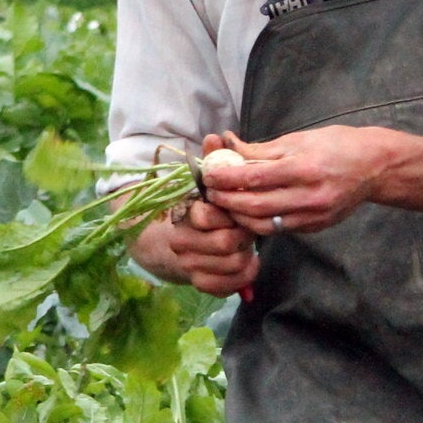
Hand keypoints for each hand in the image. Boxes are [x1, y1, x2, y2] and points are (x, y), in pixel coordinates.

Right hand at [127, 133, 258, 296]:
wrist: (176, 243)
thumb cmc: (202, 210)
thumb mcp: (207, 185)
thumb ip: (213, 161)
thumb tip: (216, 136)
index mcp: (184, 214)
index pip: (206, 215)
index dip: (226, 214)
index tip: (233, 211)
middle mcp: (181, 241)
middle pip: (224, 244)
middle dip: (242, 236)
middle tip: (245, 230)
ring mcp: (189, 264)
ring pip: (231, 265)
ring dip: (246, 255)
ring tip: (245, 246)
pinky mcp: (200, 283)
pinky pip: (228, 285)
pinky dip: (244, 275)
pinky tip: (247, 263)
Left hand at [201, 125, 400, 236]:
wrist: (375, 167)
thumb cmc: (336, 146)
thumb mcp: (298, 139)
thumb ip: (261, 150)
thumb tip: (228, 147)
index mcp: (303, 169)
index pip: (254, 178)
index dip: (226, 178)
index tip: (208, 174)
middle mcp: (309, 196)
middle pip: (255, 206)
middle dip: (227, 201)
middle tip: (211, 193)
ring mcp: (314, 216)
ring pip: (265, 224)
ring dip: (239, 216)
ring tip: (225, 204)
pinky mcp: (317, 227)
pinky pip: (281, 229)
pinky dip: (260, 222)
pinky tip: (248, 212)